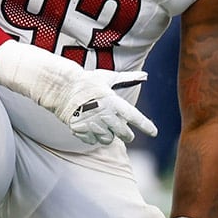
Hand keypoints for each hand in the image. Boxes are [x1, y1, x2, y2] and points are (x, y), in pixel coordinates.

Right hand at [0, 40, 157, 144]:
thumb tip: (145, 75)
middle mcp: (107, 117)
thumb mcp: (109, 78)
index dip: (146, 126)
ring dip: (110, 136)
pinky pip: (93, 142)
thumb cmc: (87, 81)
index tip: (154, 132)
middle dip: (127, 135)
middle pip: (125, 135)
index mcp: (115, 103)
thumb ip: (128, 79)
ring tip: (105, 127)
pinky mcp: (82, 132)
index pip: (136, 118)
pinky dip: (95, 138)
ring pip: (109, 141)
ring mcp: (94, 125)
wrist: (62, 87)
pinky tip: (92, 128)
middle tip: (126, 133)